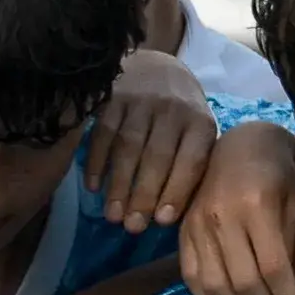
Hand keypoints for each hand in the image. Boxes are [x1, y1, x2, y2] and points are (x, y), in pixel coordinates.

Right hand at [83, 49, 218, 230]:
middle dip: (144, 195)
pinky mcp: (113, 96)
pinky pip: (103, 132)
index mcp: (201, 124)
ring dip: (119, 184)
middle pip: (157, 157)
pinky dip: (97, 161)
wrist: (158, 67)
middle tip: (132, 227)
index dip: (176, 190)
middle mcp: (173, 110)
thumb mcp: (198, 136)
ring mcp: (142, 101)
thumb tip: (171, 217)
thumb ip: (191, 169)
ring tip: (113, 216)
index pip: (191, 161)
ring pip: (128, 147)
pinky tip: (94, 188)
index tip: (162, 221)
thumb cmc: (183, 118)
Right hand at [178, 121, 294, 294]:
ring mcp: (196, 224)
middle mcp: (220, 216)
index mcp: (255, 205)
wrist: (242, 145)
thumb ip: (291, 246)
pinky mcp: (182, 231)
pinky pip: (192, 277)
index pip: (272, 268)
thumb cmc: (281, 175)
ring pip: (215, 286)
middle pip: (242, 283)